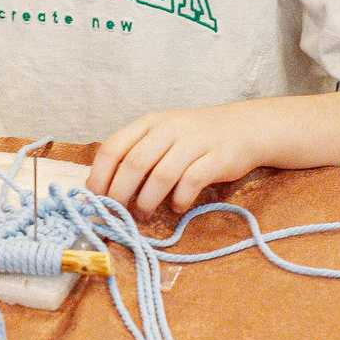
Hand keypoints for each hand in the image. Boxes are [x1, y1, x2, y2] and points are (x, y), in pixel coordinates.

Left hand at [87, 105, 265, 214]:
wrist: (244, 127)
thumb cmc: (194, 138)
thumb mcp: (162, 137)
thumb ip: (137, 155)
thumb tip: (106, 189)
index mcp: (148, 123)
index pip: (113, 148)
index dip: (99, 176)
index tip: (95, 199)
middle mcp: (168, 129)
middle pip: (134, 164)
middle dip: (120, 194)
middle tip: (117, 213)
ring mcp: (193, 142)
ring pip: (161, 175)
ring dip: (147, 201)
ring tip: (143, 215)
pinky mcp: (216, 158)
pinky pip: (191, 181)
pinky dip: (180, 199)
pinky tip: (177, 207)